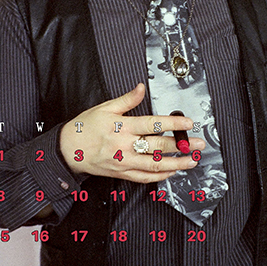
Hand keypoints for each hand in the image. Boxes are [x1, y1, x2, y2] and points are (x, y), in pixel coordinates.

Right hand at [59, 83, 204, 181]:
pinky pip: (144, 177)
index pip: (152, 124)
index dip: (172, 124)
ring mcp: (124, 162)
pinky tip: (172, 172)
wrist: (68, 150)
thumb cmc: (86, 128)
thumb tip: (141, 88)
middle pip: (158, 146)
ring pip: (154, 165)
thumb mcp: (105, 108)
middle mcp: (125, 146)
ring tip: (192, 161)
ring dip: (176, 163)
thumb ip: (127, 100)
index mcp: (122, 127)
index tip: (188, 123)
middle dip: (181, 145)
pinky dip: (160, 176)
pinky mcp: (122, 173)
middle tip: (199, 144)